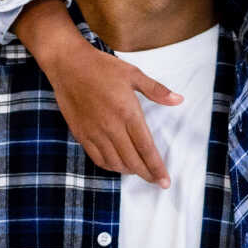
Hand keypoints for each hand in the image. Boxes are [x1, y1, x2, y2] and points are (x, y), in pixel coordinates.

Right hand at [15, 0, 182, 186]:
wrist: (68, 65)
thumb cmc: (102, 68)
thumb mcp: (133, 74)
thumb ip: (157, 90)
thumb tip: (179, 100)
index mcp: (127, 112)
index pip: (146, 148)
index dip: (157, 168)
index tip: (165, 182)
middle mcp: (112, 127)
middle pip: (132, 160)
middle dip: (147, 174)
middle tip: (156, 180)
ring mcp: (95, 132)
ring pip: (115, 163)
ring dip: (129, 171)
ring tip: (139, 171)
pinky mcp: (82, 134)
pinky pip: (98, 158)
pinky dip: (110, 166)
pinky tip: (118, 164)